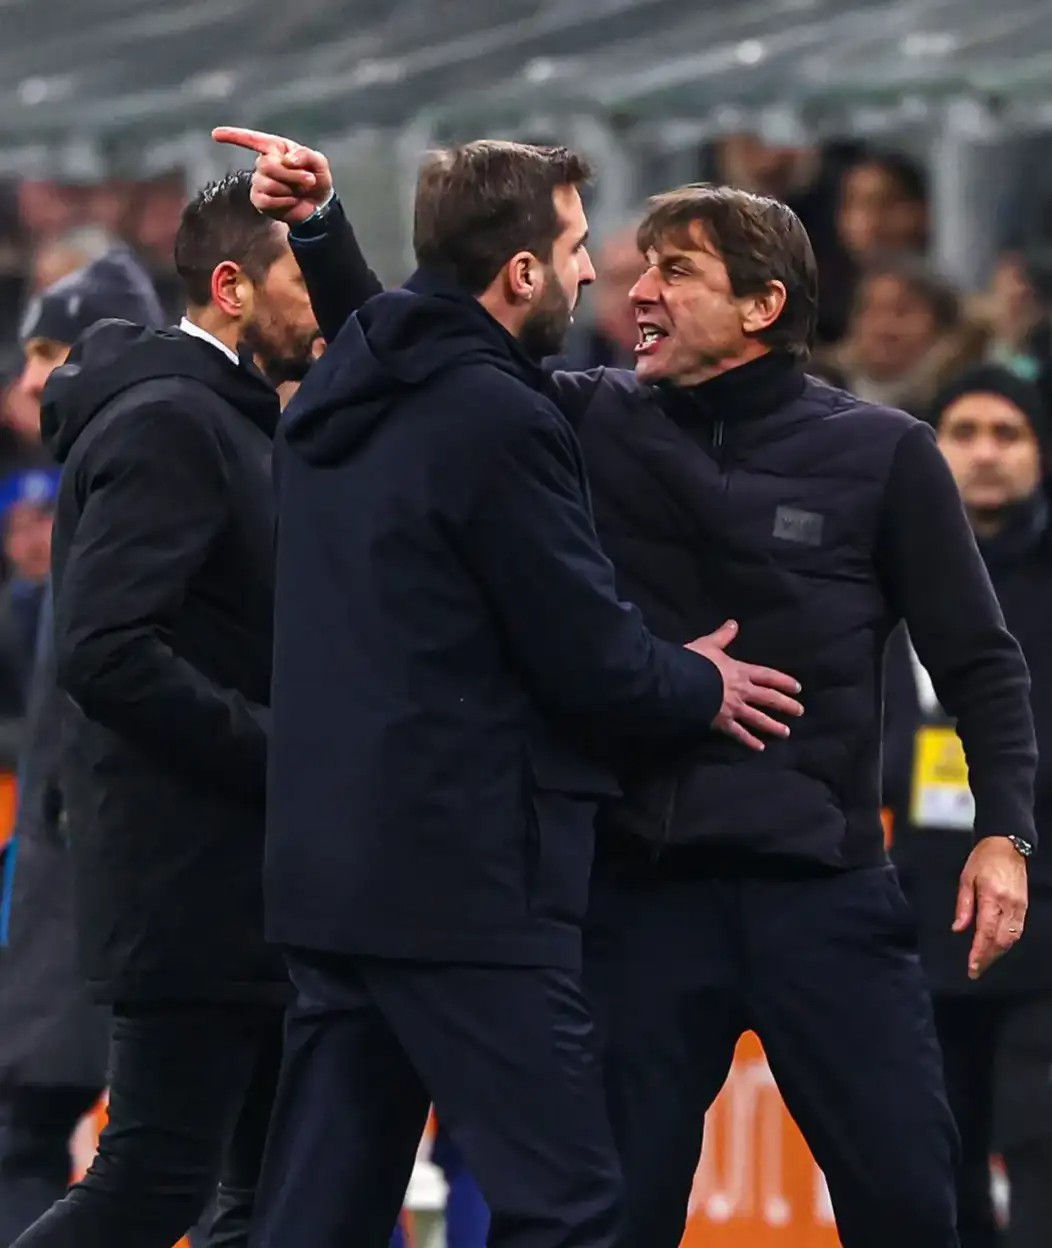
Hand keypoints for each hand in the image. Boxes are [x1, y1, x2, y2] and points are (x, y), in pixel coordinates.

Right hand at [211, 127, 332, 225]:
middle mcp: (264, 164)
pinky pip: (265, 199)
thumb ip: (305, 155)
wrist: (320, 206)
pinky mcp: (260, 201)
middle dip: (291, 174)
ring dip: (289, 188)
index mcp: (276, 148)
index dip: (233, 136)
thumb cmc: (317, 180)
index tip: (215, 134)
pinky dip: (282, 201)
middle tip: (309, 180)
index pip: (252, 139)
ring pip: (266, 182)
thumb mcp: (319, 163)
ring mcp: (260, 183)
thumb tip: (286, 160)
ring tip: (300, 191)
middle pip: (267, 165)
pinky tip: (291, 201)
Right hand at [686, 620, 802, 750]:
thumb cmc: (694, 662)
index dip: (783, 681)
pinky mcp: (722, 721)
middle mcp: (742, 691)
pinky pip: (739, 733)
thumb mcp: (709, 645)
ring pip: (758, 718)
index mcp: (740, 671)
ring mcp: (733, 708)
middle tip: (799, 711)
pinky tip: (760, 748)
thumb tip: (733, 623)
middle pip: (768, 698)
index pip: (768, 676)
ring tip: (786, 732)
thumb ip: (722, 636)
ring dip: (773, 725)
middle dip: (785, 705)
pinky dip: (749, 741)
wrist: (681, 683)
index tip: (797, 688)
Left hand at [953, 836, 1027, 979]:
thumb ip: (963, 905)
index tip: (972, 967)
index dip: (979, 953)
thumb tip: (958, 928)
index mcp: (992, 897)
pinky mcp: (1024, 906)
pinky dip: (1007, 943)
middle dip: (988, 958)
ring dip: (997, 953)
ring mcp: (1019, 907)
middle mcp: (1009, 905)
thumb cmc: (983, 859)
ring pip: (1011, 939)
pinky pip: (1017, 931)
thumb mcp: (965, 878)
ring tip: (984, 962)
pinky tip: (997, 948)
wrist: (1007, 845)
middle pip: (1000, 940)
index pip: (986, 932)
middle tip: (975, 971)